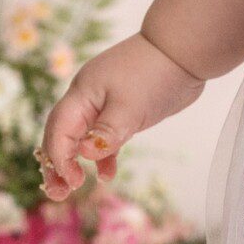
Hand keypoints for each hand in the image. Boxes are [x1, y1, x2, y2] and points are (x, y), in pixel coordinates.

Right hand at [36, 30, 204, 200]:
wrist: (185, 49)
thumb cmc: (155, 74)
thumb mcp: (130, 107)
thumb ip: (106, 132)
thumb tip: (82, 153)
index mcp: (82, 93)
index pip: (59, 130)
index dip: (59, 158)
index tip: (71, 183)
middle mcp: (88, 97)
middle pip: (63, 134)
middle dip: (57, 163)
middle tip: (58, 194)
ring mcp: (105, 102)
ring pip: (82, 136)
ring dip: (77, 161)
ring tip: (75, 187)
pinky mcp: (124, 108)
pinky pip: (104, 135)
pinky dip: (103, 154)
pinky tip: (106, 173)